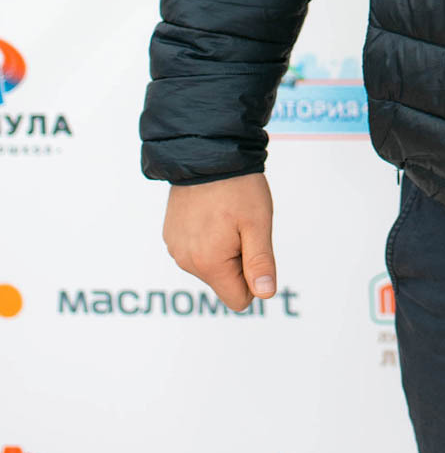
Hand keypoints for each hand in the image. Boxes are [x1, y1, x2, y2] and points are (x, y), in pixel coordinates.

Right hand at [162, 174, 276, 313]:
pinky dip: (207, 238)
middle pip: (224, 282)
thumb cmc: (238, 187)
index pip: (238, 300)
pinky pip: (195, 250)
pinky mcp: (170, 234)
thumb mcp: (258, 225)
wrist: (206, 152)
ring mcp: (175, 247)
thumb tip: (265, 294)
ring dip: (223, 249)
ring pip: (210, 266)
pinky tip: (212, 212)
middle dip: (238, 261)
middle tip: (241, 226)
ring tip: (226, 216)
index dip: (254, 278)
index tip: (254, 247)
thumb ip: (260, 263)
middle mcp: (186, 261)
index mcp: (209, 263)